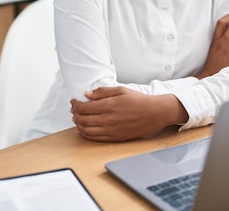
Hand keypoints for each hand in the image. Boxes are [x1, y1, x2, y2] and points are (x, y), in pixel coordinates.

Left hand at [70, 87, 186, 141]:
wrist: (154, 113)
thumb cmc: (139, 100)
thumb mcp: (120, 90)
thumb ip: (102, 92)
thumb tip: (86, 94)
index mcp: (108, 105)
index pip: (83, 107)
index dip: (75, 104)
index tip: (74, 101)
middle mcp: (107, 119)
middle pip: (82, 119)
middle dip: (75, 114)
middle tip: (74, 109)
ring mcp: (110, 130)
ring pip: (86, 130)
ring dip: (78, 125)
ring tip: (77, 119)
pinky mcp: (114, 138)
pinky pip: (95, 138)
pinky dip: (85, 134)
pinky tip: (82, 130)